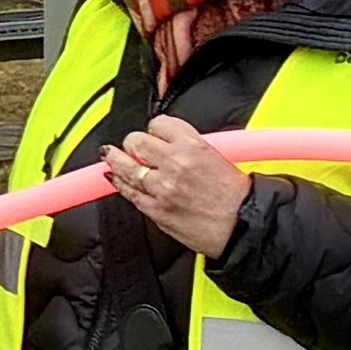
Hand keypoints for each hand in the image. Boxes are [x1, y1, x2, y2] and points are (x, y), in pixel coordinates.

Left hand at [103, 116, 250, 259]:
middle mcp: (174, 163)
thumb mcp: (219, 156)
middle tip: (132, 146)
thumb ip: (190, 147)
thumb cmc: (235, 195)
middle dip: (133, 143)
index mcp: (192, 145)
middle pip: (136, 142)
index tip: (154, 134)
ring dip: (115, 159)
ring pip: (126, 166)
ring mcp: (162, 187)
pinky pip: (129, 192)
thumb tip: (170, 144)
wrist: (242, 225)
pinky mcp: (155, 209)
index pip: (158, 124)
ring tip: (109, 155)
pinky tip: (116, 178)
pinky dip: (119, 184)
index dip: (154, 129)